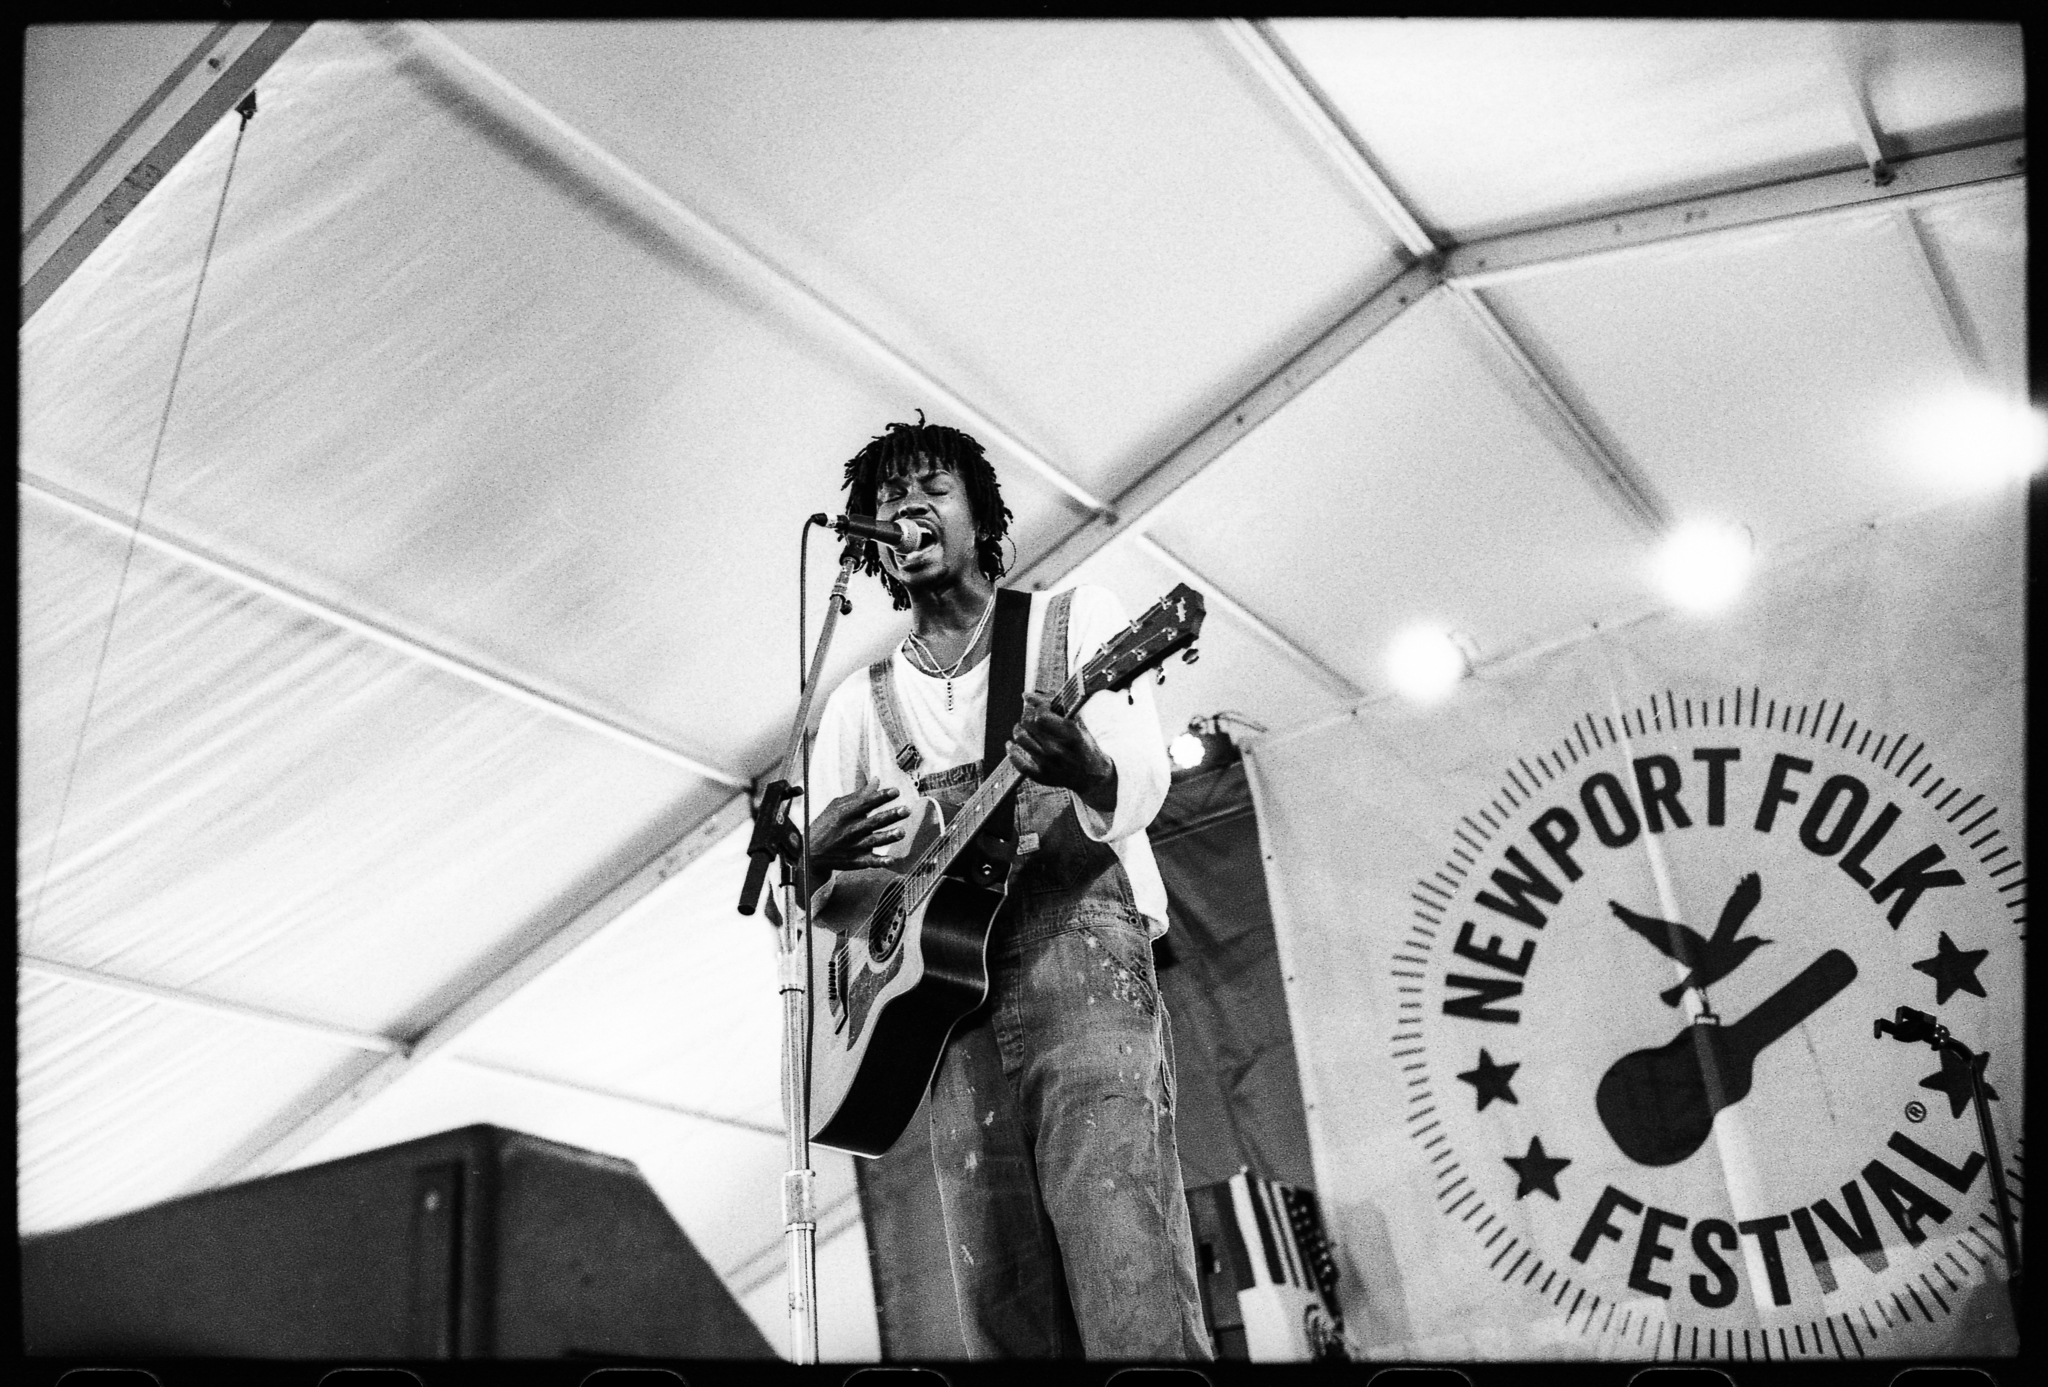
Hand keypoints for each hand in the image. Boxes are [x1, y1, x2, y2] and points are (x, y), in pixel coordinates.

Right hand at [806, 784, 911, 880]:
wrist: (811, 851)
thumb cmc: (826, 825)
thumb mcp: (837, 806)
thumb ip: (859, 795)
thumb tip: (877, 780)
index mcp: (845, 814)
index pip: (865, 803)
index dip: (881, 797)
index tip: (895, 791)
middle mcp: (851, 830)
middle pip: (873, 821)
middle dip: (890, 815)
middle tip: (906, 810)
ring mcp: (854, 846)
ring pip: (873, 841)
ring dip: (888, 837)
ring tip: (901, 832)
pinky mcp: (856, 860)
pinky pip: (869, 862)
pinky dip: (880, 862)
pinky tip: (891, 860)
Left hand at [1008, 691, 1117, 814]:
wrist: (1092, 776)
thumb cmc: (1083, 745)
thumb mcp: (1077, 724)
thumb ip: (1055, 708)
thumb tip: (1026, 695)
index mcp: (1071, 735)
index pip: (1041, 716)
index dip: (1035, 707)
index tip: (1036, 706)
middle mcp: (1059, 751)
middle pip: (1030, 725)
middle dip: (1027, 716)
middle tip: (1029, 715)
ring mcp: (1049, 765)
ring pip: (1022, 739)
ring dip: (1018, 729)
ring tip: (1021, 727)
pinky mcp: (1041, 776)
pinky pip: (1018, 762)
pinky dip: (1012, 751)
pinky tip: (1011, 744)